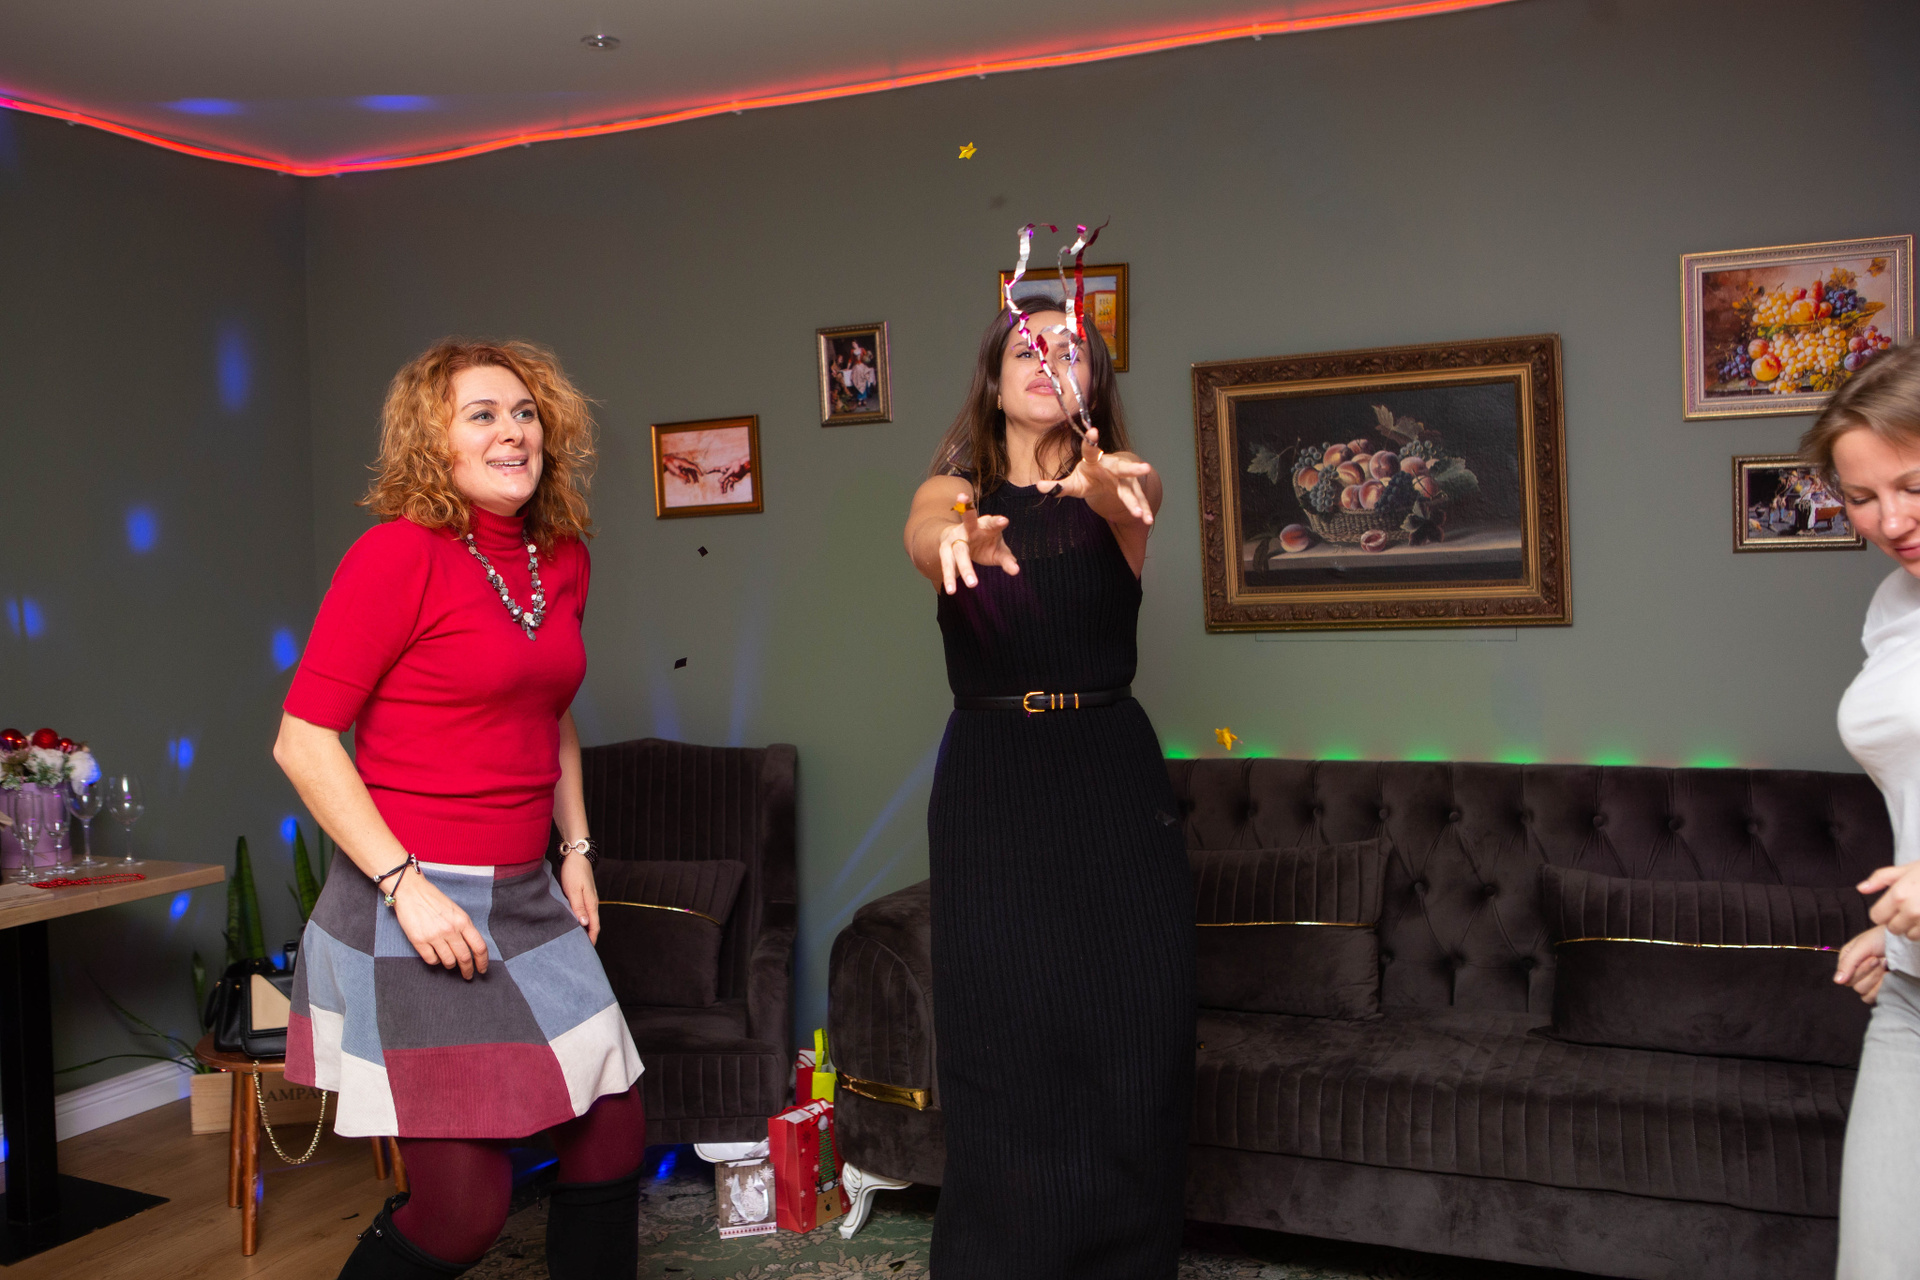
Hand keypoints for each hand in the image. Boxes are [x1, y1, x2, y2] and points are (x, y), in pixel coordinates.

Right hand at [392, 872, 489, 979]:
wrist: (411, 892)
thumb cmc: (434, 901)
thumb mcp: (456, 911)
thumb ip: (464, 928)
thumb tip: (472, 949)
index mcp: (463, 921)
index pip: (479, 947)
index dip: (483, 962)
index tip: (482, 970)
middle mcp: (450, 930)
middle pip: (465, 958)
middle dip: (468, 970)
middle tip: (467, 975)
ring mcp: (434, 936)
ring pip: (448, 962)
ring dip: (450, 965)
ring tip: (449, 962)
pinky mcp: (419, 941)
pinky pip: (432, 960)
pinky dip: (435, 961)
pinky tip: (435, 955)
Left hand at [560, 852, 600, 943]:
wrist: (577, 854)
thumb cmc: (574, 871)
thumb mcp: (573, 890)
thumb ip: (578, 908)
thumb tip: (584, 924)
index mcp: (591, 903)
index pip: (594, 926)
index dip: (591, 939)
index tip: (586, 950)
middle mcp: (592, 902)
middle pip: (593, 924)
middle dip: (589, 937)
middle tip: (580, 948)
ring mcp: (589, 898)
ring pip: (589, 918)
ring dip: (585, 929)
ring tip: (576, 938)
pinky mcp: (584, 894)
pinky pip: (585, 911)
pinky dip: (581, 920)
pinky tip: (574, 921)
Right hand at [936, 496, 1019, 593]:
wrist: (958, 543)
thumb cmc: (985, 545)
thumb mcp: (998, 552)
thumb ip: (1007, 560)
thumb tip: (1016, 571)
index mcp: (985, 525)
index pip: (992, 522)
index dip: (997, 521)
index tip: (1004, 520)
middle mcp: (969, 528)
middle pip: (968, 520)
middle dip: (966, 510)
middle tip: (963, 497)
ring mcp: (955, 538)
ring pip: (959, 550)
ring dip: (965, 567)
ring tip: (973, 584)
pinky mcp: (945, 549)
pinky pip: (947, 563)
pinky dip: (949, 576)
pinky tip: (950, 590)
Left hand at [1034, 428, 1153, 525]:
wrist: (1104, 479)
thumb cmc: (1086, 478)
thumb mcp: (1072, 483)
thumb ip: (1058, 486)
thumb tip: (1038, 487)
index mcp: (1093, 460)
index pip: (1090, 450)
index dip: (1091, 440)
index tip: (1093, 431)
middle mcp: (1111, 466)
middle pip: (1122, 467)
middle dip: (1132, 469)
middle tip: (1144, 468)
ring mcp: (1124, 478)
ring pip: (1132, 488)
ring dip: (1138, 500)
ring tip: (1141, 514)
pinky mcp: (1131, 489)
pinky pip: (1138, 500)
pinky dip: (1143, 509)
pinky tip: (1147, 520)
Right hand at [1835, 925, 1888, 1004]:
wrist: (1904, 941)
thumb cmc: (1883, 937)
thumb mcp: (1863, 945)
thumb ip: (1848, 963)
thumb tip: (1837, 981)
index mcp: (1848, 960)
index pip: (1845, 976)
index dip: (1860, 970)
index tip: (1872, 958)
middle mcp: (1856, 972)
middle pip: (1855, 985)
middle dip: (1871, 972)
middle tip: (1880, 960)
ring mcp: (1868, 982)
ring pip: (1864, 993)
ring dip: (1877, 978)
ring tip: (1886, 965)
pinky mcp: (1878, 989)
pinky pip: (1873, 997)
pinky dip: (1882, 988)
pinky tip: (1889, 976)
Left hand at [1860, 863, 1919, 939]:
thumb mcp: (1906, 869)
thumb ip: (1881, 878)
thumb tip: (1861, 888)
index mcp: (1899, 895)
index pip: (1876, 916)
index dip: (1883, 912)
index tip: (1891, 907)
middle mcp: (1911, 911)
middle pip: (1892, 928)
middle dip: (1897, 920)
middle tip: (1909, 908)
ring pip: (1909, 935)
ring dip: (1912, 928)